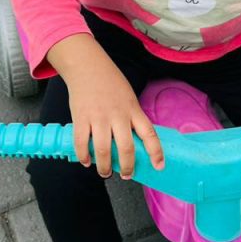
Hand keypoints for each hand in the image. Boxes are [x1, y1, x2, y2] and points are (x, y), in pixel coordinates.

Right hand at [59, 37, 164, 177]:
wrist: (88, 66)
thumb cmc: (111, 83)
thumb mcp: (129, 98)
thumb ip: (132, 118)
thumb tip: (134, 141)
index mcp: (133, 110)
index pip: (149, 134)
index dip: (156, 152)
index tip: (159, 166)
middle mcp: (118, 115)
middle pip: (126, 147)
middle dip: (127, 167)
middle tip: (126, 175)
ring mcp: (98, 117)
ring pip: (103, 150)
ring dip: (104, 167)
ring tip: (105, 173)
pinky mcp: (81, 118)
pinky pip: (82, 143)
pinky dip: (84, 156)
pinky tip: (87, 161)